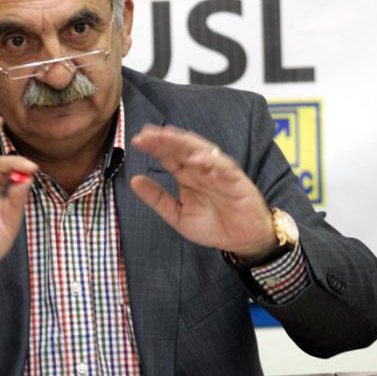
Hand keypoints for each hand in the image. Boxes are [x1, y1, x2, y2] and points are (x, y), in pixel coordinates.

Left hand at [130, 125, 276, 261]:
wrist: (243, 241)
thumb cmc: (213, 225)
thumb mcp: (177, 215)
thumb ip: (157, 199)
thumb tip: (134, 180)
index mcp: (187, 176)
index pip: (168, 156)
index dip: (153, 147)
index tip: (136, 141)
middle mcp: (201, 169)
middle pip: (181, 148)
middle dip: (164, 140)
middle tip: (145, 135)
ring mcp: (218, 172)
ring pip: (200, 150)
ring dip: (183, 143)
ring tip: (166, 137)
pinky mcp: (235, 180)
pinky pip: (224, 166)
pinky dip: (210, 161)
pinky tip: (195, 160)